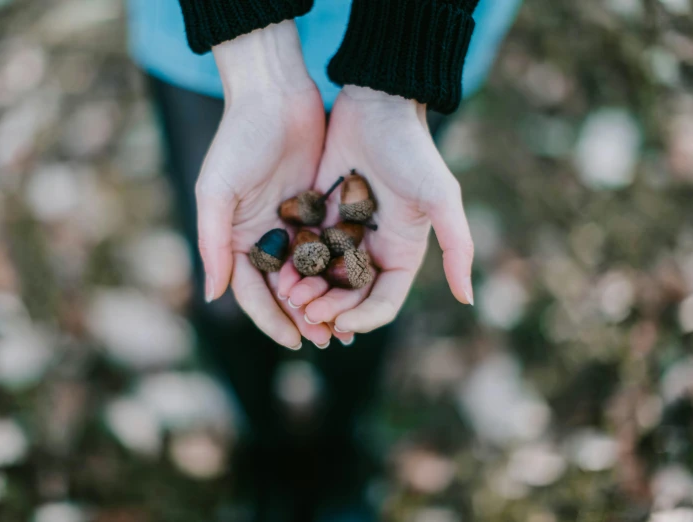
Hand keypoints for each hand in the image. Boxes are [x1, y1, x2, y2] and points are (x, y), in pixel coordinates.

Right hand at [197, 21, 333, 348]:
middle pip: (283, 290)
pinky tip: (359, 287)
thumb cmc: (238, 139)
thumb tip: (213, 295)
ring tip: (346, 325)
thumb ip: (213, 243)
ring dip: (325, 299)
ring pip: (310, 273)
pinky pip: (329, 246)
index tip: (295, 341)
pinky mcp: (316, 208)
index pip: (252, 292)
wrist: (274, 94)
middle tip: (327, 340)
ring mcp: (291, 223)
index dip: (272, 319)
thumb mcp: (217, 191)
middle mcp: (262, 237)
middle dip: (303, 316)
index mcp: (235, 239)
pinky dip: (340, 269)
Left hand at [282, 85, 474, 333]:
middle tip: (305, 310)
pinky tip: (277, 271)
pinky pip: (302, 250)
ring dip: (306, 291)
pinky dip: (291, 265)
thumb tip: (468, 299)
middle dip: (328, 308)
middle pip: (347, 297)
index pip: (382, 303)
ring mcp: (342, 235)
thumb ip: (457, 246)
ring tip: (289, 295)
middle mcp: (371, 250)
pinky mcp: (317, 216)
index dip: (363, 318)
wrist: (376, 104)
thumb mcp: (441, 196)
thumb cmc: (412, 150)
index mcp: (401, 254)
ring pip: (320, 278)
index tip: (340, 323)